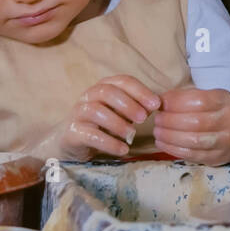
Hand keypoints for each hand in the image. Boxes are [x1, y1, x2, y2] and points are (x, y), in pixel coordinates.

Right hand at [42, 76, 161, 160]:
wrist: (73, 141)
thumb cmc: (103, 124)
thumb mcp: (121, 113)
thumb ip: (137, 108)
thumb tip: (156, 105)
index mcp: (104, 87)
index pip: (122, 81)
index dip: (140, 91)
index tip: (156, 105)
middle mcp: (88, 96)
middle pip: (107, 92)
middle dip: (128, 104)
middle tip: (143, 119)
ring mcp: (78, 113)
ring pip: (95, 111)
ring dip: (117, 123)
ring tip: (132, 135)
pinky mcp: (72, 132)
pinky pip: (90, 135)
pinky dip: (109, 143)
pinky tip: (123, 150)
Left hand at [153, 87, 229, 165]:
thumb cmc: (216, 112)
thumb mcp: (208, 97)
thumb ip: (186, 97)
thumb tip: (159, 100)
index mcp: (225, 101)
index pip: (199, 101)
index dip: (176, 102)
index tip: (161, 103)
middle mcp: (229, 121)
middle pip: (196, 122)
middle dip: (170, 121)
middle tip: (157, 119)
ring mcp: (225, 141)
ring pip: (194, 140)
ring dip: (170, 137)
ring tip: (157, 132)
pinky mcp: (218, 157)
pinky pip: (192, 155)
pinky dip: (173, 149)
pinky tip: (163, 143)